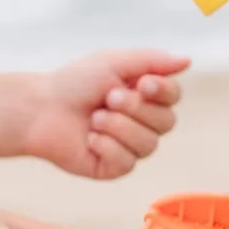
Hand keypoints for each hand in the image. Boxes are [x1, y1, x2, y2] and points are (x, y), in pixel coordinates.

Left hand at [23, 49, 188, 178]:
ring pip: (148, 145)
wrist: (41, 109)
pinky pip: (127, 162)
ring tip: (94, 118)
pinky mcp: (114, 167)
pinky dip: (106, 146)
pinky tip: (89, 138)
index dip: (162, 92)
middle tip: (108, 98)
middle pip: (167, 123)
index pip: (174, 97)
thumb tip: (187, 60)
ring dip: (118, 127)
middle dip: (135, 109)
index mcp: (145, 95)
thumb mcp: (113, 62)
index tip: (141, 83)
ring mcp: (130, 147)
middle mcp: (142, 122)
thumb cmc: (74, 82)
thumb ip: (152, 60)